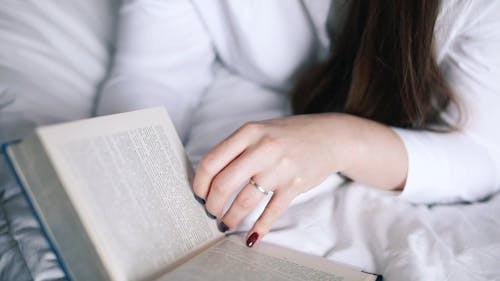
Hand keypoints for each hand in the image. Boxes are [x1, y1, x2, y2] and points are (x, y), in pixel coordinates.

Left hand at [193, 114, 356, 245]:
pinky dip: (259, 228)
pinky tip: (252, 236)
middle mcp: (263, 148)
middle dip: (212, 205)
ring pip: (245, 201)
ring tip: (225, 224)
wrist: (329, 137)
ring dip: (231, 218)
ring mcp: (280, 167)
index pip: (212, 161)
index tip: (199, 195)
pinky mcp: (295, 184)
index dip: (200, 183)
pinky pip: (271, 212)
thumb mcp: (259, 131)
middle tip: (211, 212)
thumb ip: (236, 149)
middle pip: (224, 184)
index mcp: (249, 132)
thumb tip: (207, 180)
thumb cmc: (288, 136)